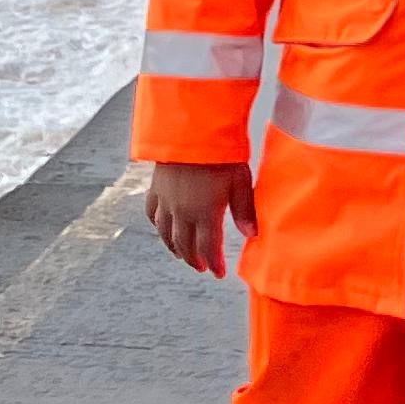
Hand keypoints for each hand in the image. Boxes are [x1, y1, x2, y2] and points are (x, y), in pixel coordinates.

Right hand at [149, 159, 253, 275]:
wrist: (191, 130)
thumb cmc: (220, 154)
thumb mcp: (240, 182)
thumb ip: (244, 210)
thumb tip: (252, 235)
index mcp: (205, 213)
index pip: (209, 248)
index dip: (214, 263)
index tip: (218, 273)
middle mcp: (182, 212)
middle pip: (185, 245)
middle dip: (195, 259)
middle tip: (203, 267)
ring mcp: (166, 201)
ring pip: (166, 234)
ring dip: (175, 248)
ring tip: (183, 255)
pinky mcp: (155, 188)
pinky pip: (152, 214)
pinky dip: (158, 227)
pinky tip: (163, 230)